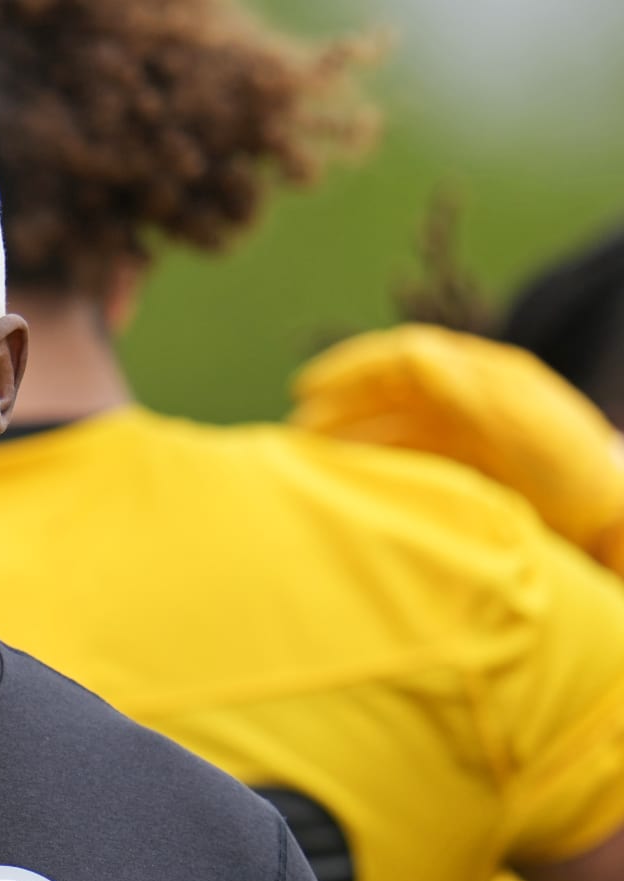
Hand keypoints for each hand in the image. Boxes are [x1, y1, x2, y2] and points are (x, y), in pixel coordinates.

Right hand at [291, 325, 623, 569]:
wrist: (610, 523)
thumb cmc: (575, 475)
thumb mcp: (525, 426)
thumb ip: (470, 389)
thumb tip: (414, 352)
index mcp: (484, 375)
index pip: (401, 356)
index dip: (349, 370)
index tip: (304, 393)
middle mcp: (469, 397)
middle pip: (387, 390)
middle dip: (336, 408)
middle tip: (293, 439)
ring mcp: (466, 433)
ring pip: (389, 426)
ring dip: (347, 440)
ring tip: (310, 466)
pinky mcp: (465, 468)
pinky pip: (404, 458)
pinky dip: (371, 467)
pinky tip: (348, 487)